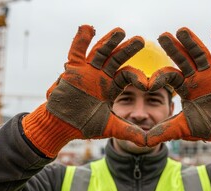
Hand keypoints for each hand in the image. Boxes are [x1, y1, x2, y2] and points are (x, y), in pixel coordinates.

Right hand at [23, 25, 147, 157]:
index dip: (137, 77)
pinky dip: (80, 40)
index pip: (128, 75)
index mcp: (112, 86)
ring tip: (120, 31)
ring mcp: (88, 70)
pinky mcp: (73, 69)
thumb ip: (128, 131)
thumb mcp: (110, 127)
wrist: (62, 126)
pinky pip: (76, 51)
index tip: (147, 84)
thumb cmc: (84, 125)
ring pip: (100, 52)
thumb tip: (148, 142)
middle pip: (117, 58)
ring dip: (109, 41)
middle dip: (128, 49)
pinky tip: (88, 28)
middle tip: (141, 40)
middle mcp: (102, 75)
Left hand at [147, 27, 210, 161]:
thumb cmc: (208, 127)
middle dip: (173, 48)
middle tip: (162, 36)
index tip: (148, 83)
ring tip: (181, 30)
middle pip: (182, 59)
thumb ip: (163, 132)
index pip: (170, 77)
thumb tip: (143, 142)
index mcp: (184, 87)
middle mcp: (196, 77)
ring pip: (200, 54)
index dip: (160, 78)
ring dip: (192, 43)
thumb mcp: (182, 129)